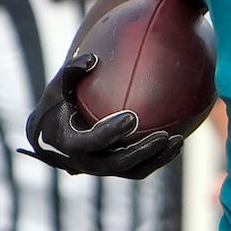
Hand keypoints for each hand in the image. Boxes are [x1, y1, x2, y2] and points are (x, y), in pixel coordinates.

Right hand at [22, 53, 183, 179]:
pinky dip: (157, 160)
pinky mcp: (114, 171)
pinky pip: (139, 170)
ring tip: (178, 141)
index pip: (93, 141)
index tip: (132, 117)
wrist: (51, 135)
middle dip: (143, 151)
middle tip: (164, 135)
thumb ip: (71, 72)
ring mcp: (101, 170)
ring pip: (133, 171)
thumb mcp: (58, 88)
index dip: (111, 131)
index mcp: (69, 144)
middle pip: (118, 163)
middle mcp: (85, 163)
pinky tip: (175, 144)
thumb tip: (93, 59)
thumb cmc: (56, 104)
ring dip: (157, 158)